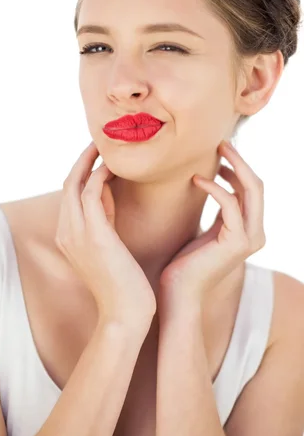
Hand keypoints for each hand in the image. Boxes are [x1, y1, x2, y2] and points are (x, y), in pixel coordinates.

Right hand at [55, 141, 156, 330]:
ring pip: (75, 182)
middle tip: (101, 140)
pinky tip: (114, 167)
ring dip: (90, 160)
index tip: (99, 155)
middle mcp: (66, 232)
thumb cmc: (123, 283)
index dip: (82, 170)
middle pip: (67, 182)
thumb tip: (110, 193)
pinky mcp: (94, 235)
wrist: (126, 315)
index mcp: (68, 236)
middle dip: (83, 159)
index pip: (69, 193)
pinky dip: (100, 175)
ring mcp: (76, 234)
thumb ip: (104, 220)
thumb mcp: (108, 246)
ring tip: (107, 145)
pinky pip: (91, 192)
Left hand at [158, 140, 265, 310]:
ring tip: (213, 151)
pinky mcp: (237, 242)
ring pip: (251, 189)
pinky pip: (229, 203)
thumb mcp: (202, 230)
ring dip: (233, 165)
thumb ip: (214, 210)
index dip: (238, 166)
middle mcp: (255, 233)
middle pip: (257, 185)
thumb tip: (206, 181)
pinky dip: (214, 186)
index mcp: (247, 229)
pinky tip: (195, 180)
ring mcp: (250, 238)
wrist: (177, 294)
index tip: (218, 150)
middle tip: (219, 141)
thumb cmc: (183, 264)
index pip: (251, 189)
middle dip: (240, 159)